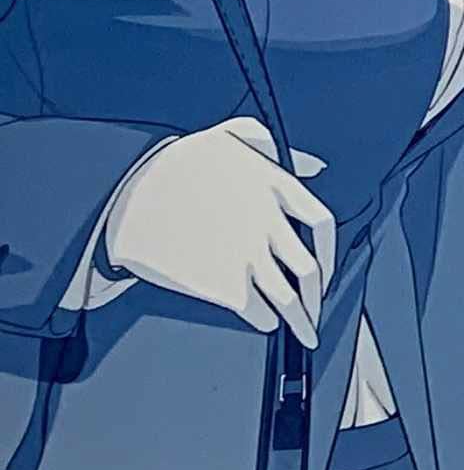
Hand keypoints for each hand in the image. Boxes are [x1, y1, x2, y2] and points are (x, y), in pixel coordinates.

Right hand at [99, 116, 333, 344]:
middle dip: (317, 298)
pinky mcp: (222, 283)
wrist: (127, 194)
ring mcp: (248, 256)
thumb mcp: (231, 136)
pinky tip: (267, 323)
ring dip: (301, 320)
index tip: (325, 268)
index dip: (329, 251)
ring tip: (305, 333)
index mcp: (276, 187)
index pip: (321, 225)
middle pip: (310, 271)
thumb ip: (271, 146)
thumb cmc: (173, 163)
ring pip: (289, 297)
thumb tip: (311, 167)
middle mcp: (270, 224)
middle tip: (317, 313)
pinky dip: (266, 320)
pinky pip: (256, 309)